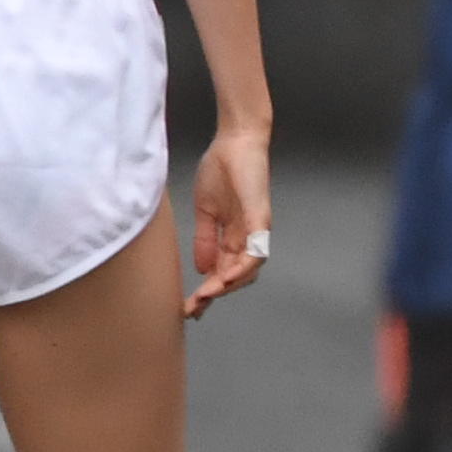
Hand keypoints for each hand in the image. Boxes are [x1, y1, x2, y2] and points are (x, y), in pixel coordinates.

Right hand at [186, 125, 272, 318]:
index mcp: (235, 235)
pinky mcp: (260, 217)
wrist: (234, 142)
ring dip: (228, 285)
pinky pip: (257, 247)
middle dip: (215, 294)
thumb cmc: (221, 171)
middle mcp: (249, 236)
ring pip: (249, 268)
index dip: (208, 290)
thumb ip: (205, 239)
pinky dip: (244, 265)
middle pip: (237, 275)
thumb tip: (202, 268)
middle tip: (195, 309)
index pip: (224, 270)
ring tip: (207, 296)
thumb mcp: (205, 211)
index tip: (190, 306)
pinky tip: (228, 277)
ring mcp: (257, 228)